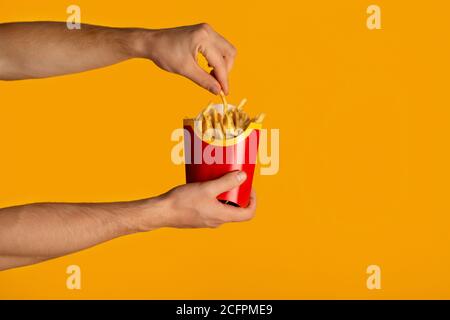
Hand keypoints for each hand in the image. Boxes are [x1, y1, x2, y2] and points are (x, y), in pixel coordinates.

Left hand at [139, 23, 236, 94]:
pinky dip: (217, 59)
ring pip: (226, 50)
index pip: (220, 63)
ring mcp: (206, 30)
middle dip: (226, 70)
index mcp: (203, 38)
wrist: (152, 42)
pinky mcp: (204, 33)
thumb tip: (218, 91)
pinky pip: (218, 47)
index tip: (225, 93)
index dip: (224, 80)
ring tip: (211, 76)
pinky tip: (207, 67)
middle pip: (230, 53)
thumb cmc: (164, 54)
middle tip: (217, 84)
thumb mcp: (185, 70)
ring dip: (222, 65)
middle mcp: (208, 31)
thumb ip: (204, 80)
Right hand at [141, 171, 255, 229]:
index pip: (248, 214)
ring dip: (226, 196)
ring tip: (220, 180)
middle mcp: (217, 221)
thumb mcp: (207, 188)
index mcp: (222, 216)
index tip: (249, 187)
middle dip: (238, 195)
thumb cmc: (183, 201)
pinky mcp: (199, 218)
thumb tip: (243, 177)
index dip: (253, 201)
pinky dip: (214, 198)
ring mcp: (208, 221)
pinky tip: (206, 187)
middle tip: (234, 179)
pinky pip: (213, 209)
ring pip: (224, 209)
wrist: (161, 212)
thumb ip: (226, 182)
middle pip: (237, 210)